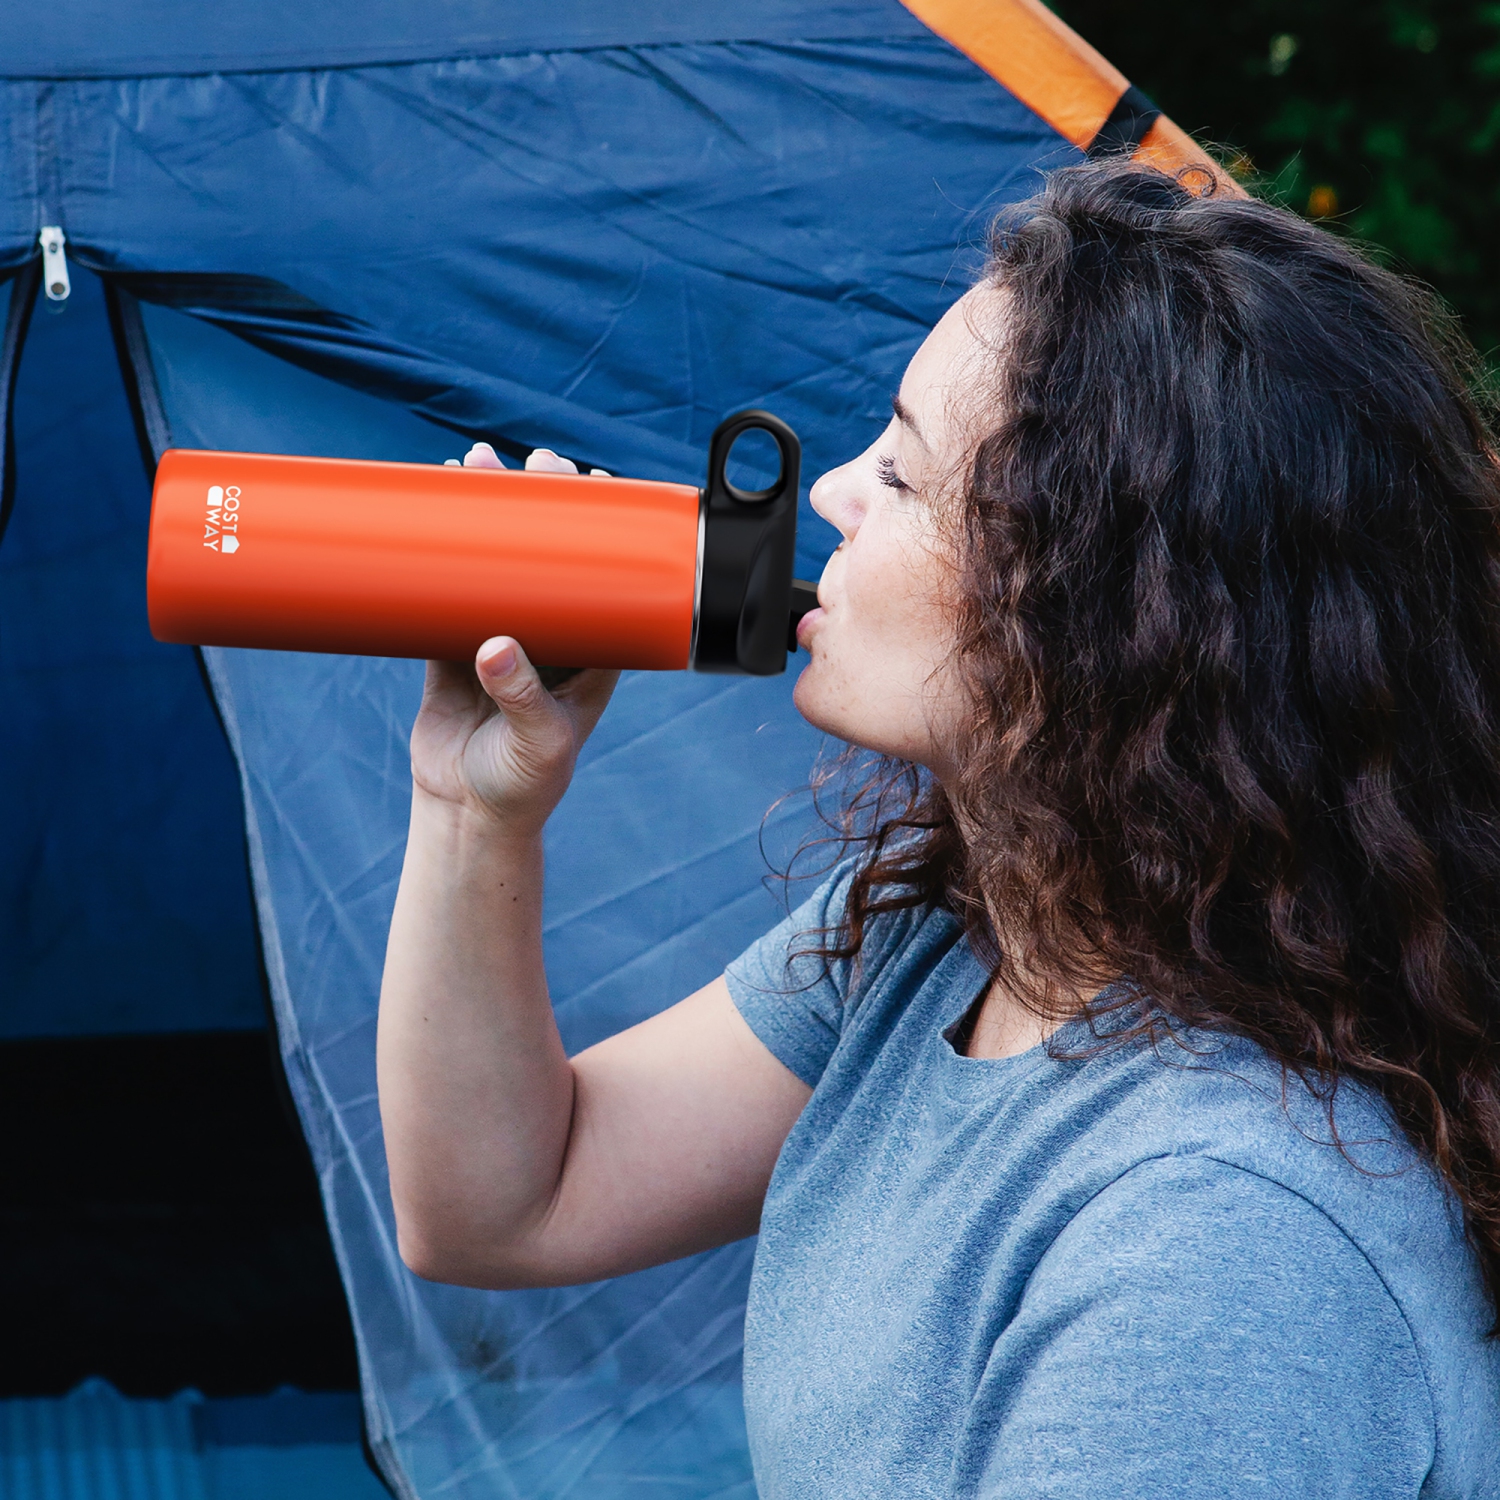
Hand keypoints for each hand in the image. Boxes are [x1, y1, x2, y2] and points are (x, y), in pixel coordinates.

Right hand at [415, 442, 617, 832]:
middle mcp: (551, 635)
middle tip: (532, 462)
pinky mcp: (452, 646)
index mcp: (592, 651)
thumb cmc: (524, 785)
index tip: (592, 483)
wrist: (467, 814)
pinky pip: (449, 586)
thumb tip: (495, 647)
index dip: (601, 529)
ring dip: (488, 515)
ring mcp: (501, 636)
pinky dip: (441, 550)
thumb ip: (521, 696)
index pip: (605, 576)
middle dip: (541, 504)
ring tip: (475, 464)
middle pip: (550, 554)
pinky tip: (433, 510)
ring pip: (498, 560)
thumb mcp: (537, 744)